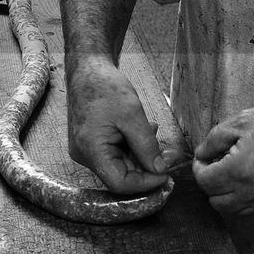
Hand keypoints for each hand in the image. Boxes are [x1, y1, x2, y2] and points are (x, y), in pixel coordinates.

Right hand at [66, 57, 177, 193]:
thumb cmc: (105, 87)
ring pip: (120, 165)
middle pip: (120, 176)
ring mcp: (86, 150)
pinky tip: (142, 131)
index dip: (146, 182)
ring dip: (140, 155)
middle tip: (169, 154)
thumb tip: (160, 169)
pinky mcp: (90, 144)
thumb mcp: (133, 116)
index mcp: (91, 150)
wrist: (87, 70)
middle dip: (147, 167)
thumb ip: (146, 146)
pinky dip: (131, 147)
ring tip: (153, 133)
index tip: (167, 173)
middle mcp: (85, 155)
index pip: (120, 183)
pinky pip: (114, 154)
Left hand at [193, 100, 253, 215]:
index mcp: (239, 170)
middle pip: (217, 203)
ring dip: (230, 195)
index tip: (205, 159)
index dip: (200, 169)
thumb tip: (201, 156)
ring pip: (238, 210)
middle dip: (212, 185)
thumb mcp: (241, 121)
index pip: (205, 183)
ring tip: (237, 173)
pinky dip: (251, 197)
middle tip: (218, 167)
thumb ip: (213, 141)